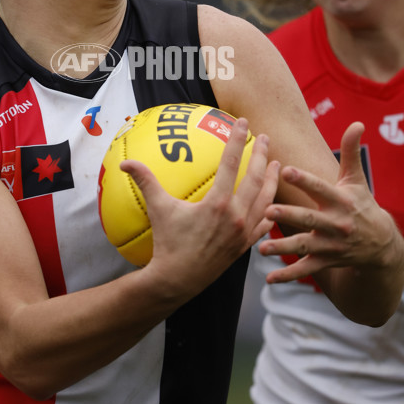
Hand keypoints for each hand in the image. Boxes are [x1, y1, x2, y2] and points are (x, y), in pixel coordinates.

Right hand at [121, 119, 278, 300]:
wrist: (177, 280)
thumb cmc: (167, 243)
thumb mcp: (158, 209)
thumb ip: (145, 182)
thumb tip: (126, 163)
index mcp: (218, 204)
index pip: (231, 163)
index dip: (237, 140)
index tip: (242, 123)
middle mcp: (236, 216)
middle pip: (256, 178)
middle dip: (262, 155)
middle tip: (265, 137)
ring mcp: (244, 232)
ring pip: (266, 200)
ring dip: (273, 180)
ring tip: (277, 164)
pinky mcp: (245, 245)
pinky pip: (264, 224)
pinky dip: (270, 210)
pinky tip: (272, 202)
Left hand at [258, 121, 403, 283]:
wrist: (382, 244)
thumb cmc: (360, 204)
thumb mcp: (356, 179)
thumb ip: (351, 152)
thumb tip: (357, 123)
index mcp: (340, 200)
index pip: (320, 187)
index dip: (304, 179)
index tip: (284, 169)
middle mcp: (336, 224)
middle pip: (310, 219)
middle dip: (290, 215)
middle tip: (268, 209)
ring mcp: (331, 245)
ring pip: (305, 247)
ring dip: (283, 249)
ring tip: (262, 248)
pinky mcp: (327, 262)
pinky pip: (306, 270)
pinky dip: (288, 276)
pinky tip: (269, 278)